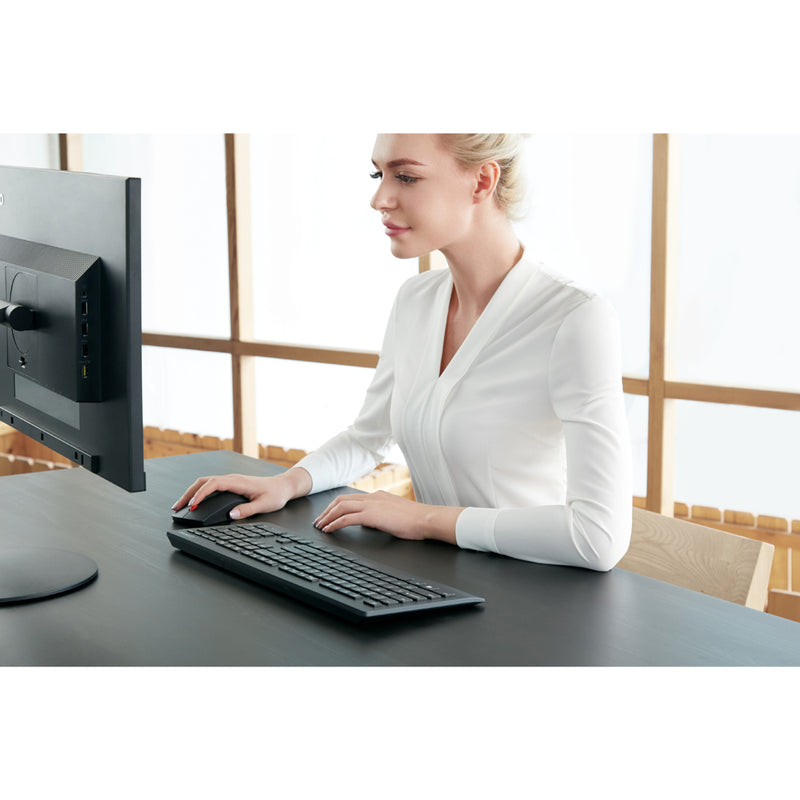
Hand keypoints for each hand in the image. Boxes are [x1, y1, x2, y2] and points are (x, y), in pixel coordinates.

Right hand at [172, 467, 311, 520]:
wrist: (283, 486)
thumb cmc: (275, 494)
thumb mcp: (264, 504)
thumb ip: (248, 510)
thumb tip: (231, 515)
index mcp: (238, 482)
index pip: (213, 484)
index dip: (201, 493)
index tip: (192, 504)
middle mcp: (231, 478)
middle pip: (203, 481)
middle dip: (188, 493)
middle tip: (177, 507)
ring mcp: (230, 480)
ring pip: (205, 482)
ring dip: (191, 492)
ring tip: (181, 505)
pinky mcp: (230, 484)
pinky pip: (210, 485)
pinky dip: (199, 492)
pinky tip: (194, 501)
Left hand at [313, 490, 460, 544]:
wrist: (426, 518)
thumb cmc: (416, 520)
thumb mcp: (396, 514)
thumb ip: (383, 514)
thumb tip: (373, 522)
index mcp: (378, 496)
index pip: (351, 498)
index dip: (337, 506)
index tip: (329, 514)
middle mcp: (372, 497)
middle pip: (341, 499)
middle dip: (327, 510)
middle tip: (319, 520)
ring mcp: (372, 505)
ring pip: (341, 506)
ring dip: (327, 516)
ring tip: (320, 526)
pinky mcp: (372, 515)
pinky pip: (347, 518)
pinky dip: (335, 523)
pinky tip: (329, 530)